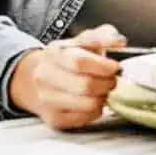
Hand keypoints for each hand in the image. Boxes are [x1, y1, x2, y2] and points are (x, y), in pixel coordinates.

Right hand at [9, 24, 126, 129]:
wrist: (36, 77)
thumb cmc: (68, 57)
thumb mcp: (83, 40)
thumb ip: (103, 36)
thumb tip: (119, 41)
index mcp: (55, 53)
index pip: (79, 62)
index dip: (103, 66)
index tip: (115, 67)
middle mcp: (45, 76)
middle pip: (85, 86)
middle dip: (107, 83)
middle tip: (112, 80)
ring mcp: (46, 99)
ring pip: (88, 105)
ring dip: (103, 98)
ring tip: (103, 90)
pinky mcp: (53, 119)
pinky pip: (85, 119)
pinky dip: (96, 111)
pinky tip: (93, 101)